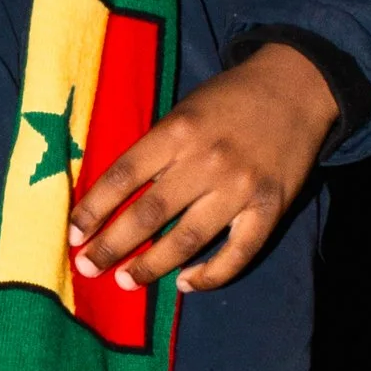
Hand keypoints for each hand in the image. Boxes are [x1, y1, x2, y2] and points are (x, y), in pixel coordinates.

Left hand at [69, 43, 338, 294]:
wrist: (296, 86)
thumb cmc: (229, 100)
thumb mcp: (184, 110)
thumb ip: (157, 149)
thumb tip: (116, 197)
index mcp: (177, 131)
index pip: (123, 176)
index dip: (94, 209)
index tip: (74, 234)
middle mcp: (206, 160)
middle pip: (149, 213)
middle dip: (112, 246)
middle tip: (88, 268)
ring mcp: (240, 187)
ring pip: (187, 239)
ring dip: (152, 266)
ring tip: (125, 282)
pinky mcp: (270, 208)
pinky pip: (237, 253)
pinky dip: (210, 275)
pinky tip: (185, 284)